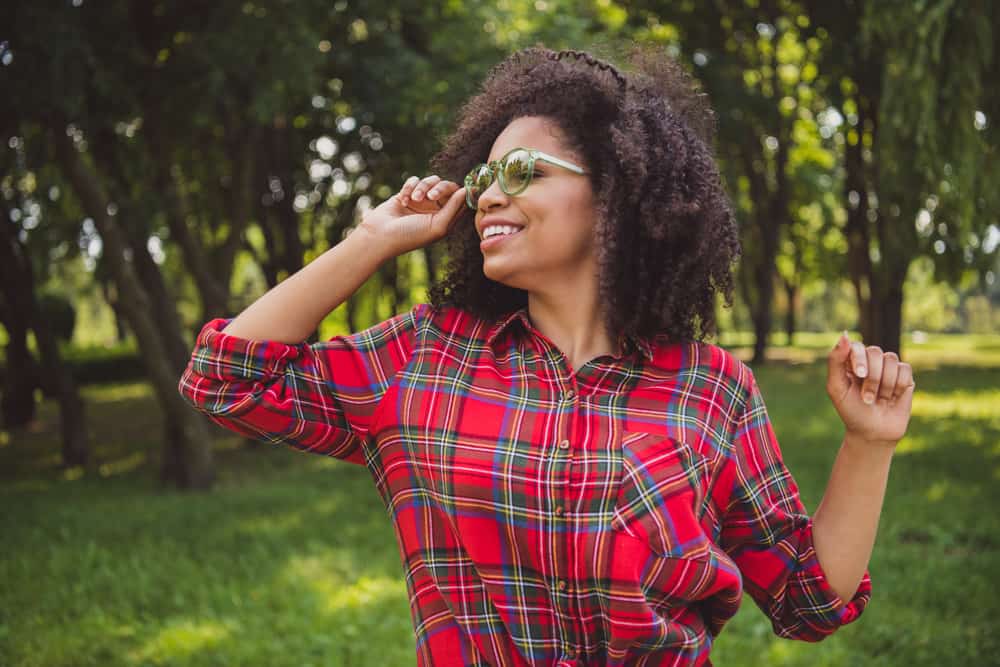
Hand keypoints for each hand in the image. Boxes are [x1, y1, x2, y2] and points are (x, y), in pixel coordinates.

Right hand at [359, 174, 466, 256]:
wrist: (381, 235)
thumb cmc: (411, 236)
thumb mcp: (438, 225)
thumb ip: (454, 208)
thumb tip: (466, 190)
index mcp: (445, 219)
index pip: (460, 200)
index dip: (463, 192)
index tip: (465, 186)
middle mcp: (435, 209)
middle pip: (447, 186)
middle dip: (440, 188)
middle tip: (431, 196)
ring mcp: (421, 201)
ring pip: (430, 180)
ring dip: (423, 187)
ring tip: (415, 199)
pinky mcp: (407, 193)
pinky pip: (414, 180)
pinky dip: (409, 188)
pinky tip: (403, 200)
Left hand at [826, 332, 914, 446]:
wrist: (873, 433)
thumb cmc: (851, 411)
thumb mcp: (837, 388)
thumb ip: (836, 361)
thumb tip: (845, 335)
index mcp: (850, 361)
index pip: (857, 346)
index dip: (860, 359)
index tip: (860, 375)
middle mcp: (869, 361)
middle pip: (876, 352)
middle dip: (872, 378)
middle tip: (867, 398)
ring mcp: (887, 367)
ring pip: (891, 359)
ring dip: (885, 384)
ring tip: (879, 399)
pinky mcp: (904, 376)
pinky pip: (905, 369)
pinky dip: (898, 386)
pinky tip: (892, 397)